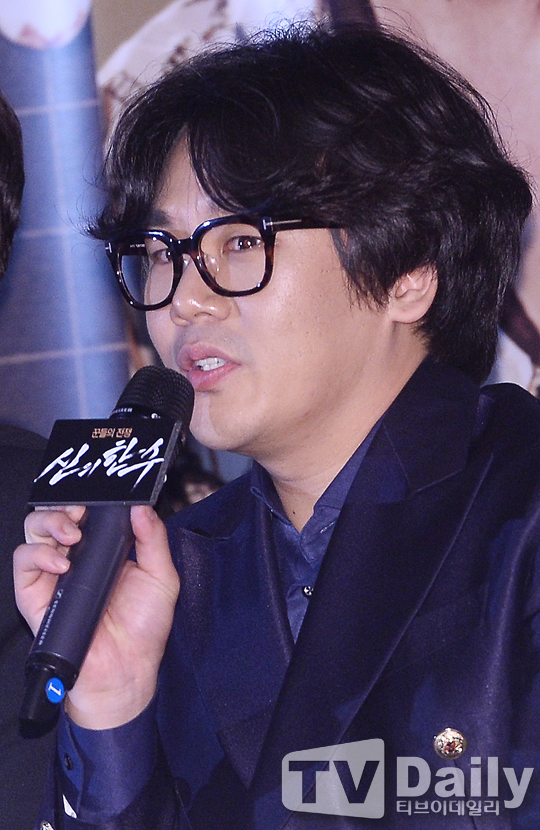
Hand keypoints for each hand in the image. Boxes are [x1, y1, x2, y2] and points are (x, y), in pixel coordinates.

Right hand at [14, 504, 179, 728]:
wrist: (126, 670)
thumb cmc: (145, 628)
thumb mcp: (161, 577)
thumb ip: (153, 539)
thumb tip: (141, 507)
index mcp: (104, 551)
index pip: (86, 514)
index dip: (86, 500)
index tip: (97, 497)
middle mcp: (75, 558)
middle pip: (54, 516)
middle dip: (62, 507)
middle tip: (80, 513)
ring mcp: (52, 575)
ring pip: (33, 532)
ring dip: (49, 523)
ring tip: (71, 534)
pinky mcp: (34, 594)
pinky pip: (23, 563)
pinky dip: (38, 555)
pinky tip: (62, 563)